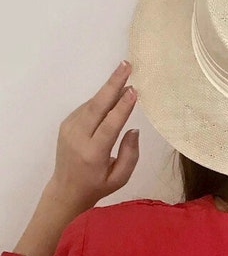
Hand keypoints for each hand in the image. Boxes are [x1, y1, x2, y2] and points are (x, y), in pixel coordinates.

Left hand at [49, 60, 139, 209]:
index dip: (122, 107)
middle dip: (112, 84)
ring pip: (91, 103)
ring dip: (108, 88)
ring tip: (123, 71)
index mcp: (92, 154)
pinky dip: (101, 98)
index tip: (134, 90)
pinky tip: (113, 92)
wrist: (65, 190)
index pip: (109, 125)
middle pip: (97, 106)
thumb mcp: (120, 178)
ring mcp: (69, 129)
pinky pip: (87, 107)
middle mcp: (78, 138)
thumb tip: (133, 128)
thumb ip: (130, 154)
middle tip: (126, 65)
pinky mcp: (66, 124)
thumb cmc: (98, 185)